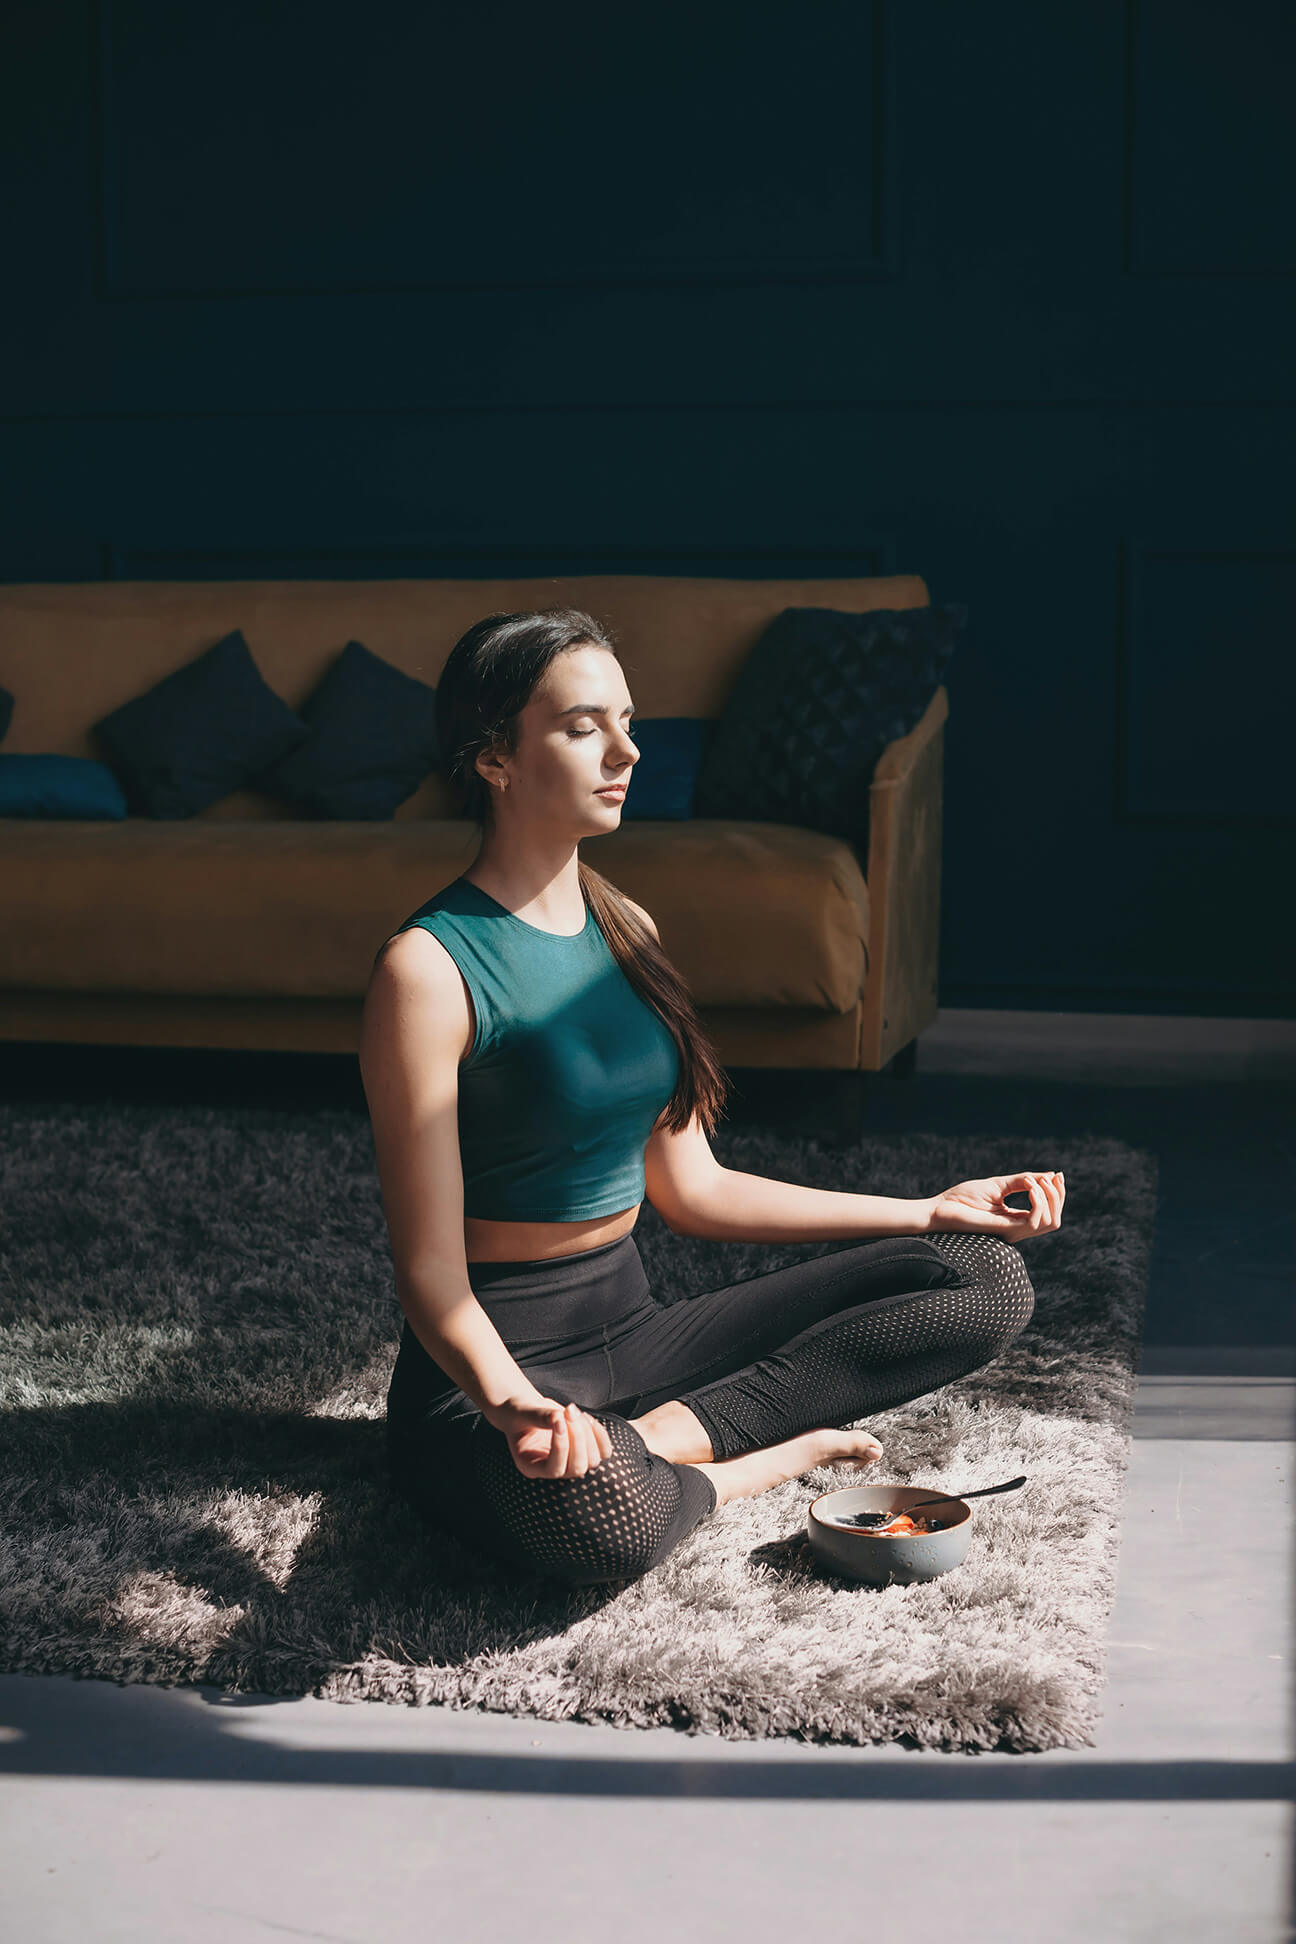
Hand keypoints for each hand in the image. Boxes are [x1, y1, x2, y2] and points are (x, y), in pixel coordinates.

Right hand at [481, 1393, 612, 1480]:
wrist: (528, 1410)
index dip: (561, 1446)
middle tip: (569, 1411)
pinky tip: (587, 1418)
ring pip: (593, 1461)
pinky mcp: (585, 1452)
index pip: (554, 1469)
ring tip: (574, 1411)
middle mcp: (553, 1470)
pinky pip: (604, 1452)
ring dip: (589, 1434)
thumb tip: (559, 1417)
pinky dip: (601, 1435)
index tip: (558, 1419)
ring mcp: (571, 1463)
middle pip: (577, 1468)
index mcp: (531, 1466)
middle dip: (578, 1438)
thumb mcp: (522, 1413)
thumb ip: (539, 1417)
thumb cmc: (520, 1413)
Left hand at [928, 1170, 1064, 1241]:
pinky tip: (1028, 1187)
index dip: (1058, 1195)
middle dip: (1058, 1196)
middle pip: (1054, 1220)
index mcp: (1016, 1219)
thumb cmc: (963, 1198)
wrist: (939, 1209)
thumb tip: (1050, 1175)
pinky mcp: (1006, 1229)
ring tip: (1035, 1181)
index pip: (1049, 1214)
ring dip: (1049, 1197)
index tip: (1057, 1174)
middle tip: (1051, 1177)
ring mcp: (1013, 1231)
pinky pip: (1034, 1221)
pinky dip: (1038, 1201)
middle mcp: (1018, 1228)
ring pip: (1050, 1222)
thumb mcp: (998, 1185)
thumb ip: (1023, 1182)